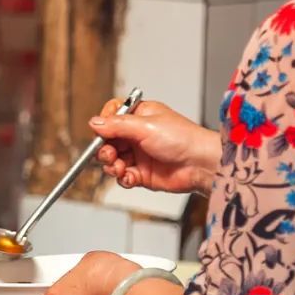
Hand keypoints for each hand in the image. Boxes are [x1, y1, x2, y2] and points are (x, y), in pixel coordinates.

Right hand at [91, 100, 220, 196]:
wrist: (200, 164)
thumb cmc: (182, 138)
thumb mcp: (145, 126)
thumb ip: (117, 125)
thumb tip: (94, 122)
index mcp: (140, 116)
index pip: (112, 116)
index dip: (104, 124)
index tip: (101, 132)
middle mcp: (137, 134)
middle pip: (108, 141)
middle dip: (104, 149)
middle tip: (109, 154)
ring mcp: (140, 155)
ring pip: (113, 160)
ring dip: (112, 165)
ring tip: (119, 167)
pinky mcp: (142, 173)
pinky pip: (123, 176)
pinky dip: (123, 178)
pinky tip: (130, 177)